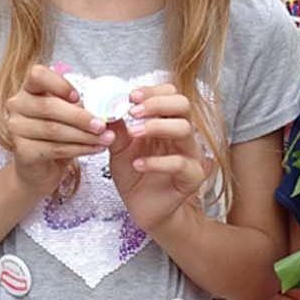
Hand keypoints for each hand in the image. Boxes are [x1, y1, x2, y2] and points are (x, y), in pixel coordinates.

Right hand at [4, 64, 113, 195]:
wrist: (40, 169)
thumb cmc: (55, 136)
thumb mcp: (68, 115)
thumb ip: (79, 106)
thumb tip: (106, 106)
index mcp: (28, 89)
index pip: (37, 75)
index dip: (59, 84)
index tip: (78, 97)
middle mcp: (17, 106)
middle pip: (49, 106)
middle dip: (81, 117)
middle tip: (103, 125)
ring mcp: (16, 129)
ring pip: (54, 130)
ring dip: (85, 135)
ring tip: (106, 138)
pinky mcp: (22, 151)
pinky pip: (55, 148)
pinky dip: (79, 149)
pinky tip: (95, 149)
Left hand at [106, 84, 207, 233]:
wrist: (143, 209)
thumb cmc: (135, 176)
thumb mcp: (119, 149)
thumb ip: (116, 129)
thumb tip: (108, 106)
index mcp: (166, 123)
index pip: (170, 95)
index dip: (152, 91)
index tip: (130, 97)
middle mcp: (181, 135)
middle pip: (182, 105)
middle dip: (157, 103)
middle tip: (133, 112)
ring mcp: (190, 155)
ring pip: (184, 129)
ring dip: (157, 126)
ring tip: (134, 133)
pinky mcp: (192, 177)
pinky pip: (180, 163)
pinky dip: (157, 162)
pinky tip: (138, 164)